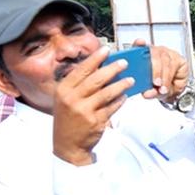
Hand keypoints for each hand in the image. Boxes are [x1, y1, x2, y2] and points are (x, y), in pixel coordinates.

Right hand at [52, 46, 132, 165]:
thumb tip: (97, 67)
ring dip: (120, 85)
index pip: (81, 70)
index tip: (106, 50)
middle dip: (112, 69)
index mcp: (63, 90)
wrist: (68, 144)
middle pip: (95, 79)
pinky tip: (125, 96)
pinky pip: (112, 107)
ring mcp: (84, 111)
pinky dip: (120, 101)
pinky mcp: (96, 121)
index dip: (95, 59)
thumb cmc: (68, 118)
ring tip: (131, 80)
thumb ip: (78, 85)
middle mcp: (72, 99)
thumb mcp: (65, 99)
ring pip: (106, 93)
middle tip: (124, 63)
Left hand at [133, 41, 188, 101]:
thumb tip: (147, 94)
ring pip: (165, 60)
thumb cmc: (160, 87)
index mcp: (142, 57)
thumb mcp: (153, 91)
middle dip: (155, 70)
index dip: (139, 44)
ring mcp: (166, 54)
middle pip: (154, 54)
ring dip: (164, 75)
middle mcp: (154, 53)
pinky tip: (169, 82)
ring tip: (163, 87)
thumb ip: (150, 92)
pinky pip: (174, 64)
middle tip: (156, 83)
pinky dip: (170, 75)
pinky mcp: (178, 58)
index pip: (139, 47)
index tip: (140, 42)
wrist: (173, 91)